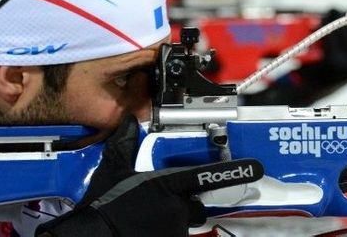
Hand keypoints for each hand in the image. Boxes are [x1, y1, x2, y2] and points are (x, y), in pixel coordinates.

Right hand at [36, 116, 262, 236]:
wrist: (91, 236)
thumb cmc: (102, 206)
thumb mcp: (112, 171)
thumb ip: (124, 146)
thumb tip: (127, 122)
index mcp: (168, 185)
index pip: (206, 175)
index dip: (234, 171)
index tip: (256, 167)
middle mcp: (178, 207)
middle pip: (195, 207)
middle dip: (184, 206)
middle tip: (161, 206)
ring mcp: (175, 230)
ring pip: (184, 225)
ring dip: (172, 222)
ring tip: (145, 222)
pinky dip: (163, 233)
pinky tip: (144, 230)